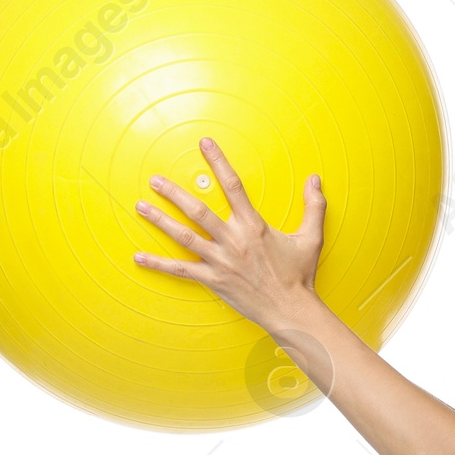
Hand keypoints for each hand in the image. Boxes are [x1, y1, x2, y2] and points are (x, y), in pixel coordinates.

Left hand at [133, 138, 324, 329]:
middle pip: (198, 210)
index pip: (233, 186)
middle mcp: (234, 240)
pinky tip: (139, 257)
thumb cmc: (300, 276)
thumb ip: (314, 206)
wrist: (292, 311)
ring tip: (141, 206)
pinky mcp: (214, 280)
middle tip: (155, 180)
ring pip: (185, 237)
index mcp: (254, 226)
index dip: (218, 163)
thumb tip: (315, 179)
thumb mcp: (312, 238)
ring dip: (161, 220)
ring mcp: (221, 261)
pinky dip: (159, 265)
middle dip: (174, 193)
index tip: (205, 144)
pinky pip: (182, 271)